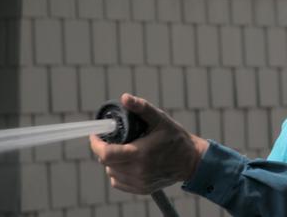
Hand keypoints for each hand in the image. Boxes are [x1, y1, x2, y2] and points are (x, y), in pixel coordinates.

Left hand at [89, 93, 209, 193]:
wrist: (191, 160)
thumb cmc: (175, 137)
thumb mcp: (160, 119)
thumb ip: (141, 108)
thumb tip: (125, 98)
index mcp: (140, 153)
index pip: (106, 154)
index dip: (96, 144)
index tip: (96, 135)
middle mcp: (138, 171)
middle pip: (107, 163)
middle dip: (104, 149)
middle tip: (112, 139)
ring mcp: (140, 182)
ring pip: (111, 172)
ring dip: (112, 161)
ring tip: (122, 150)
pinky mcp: (142, 189)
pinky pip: (118, 182)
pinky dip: (118, 172)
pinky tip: (127, 162)